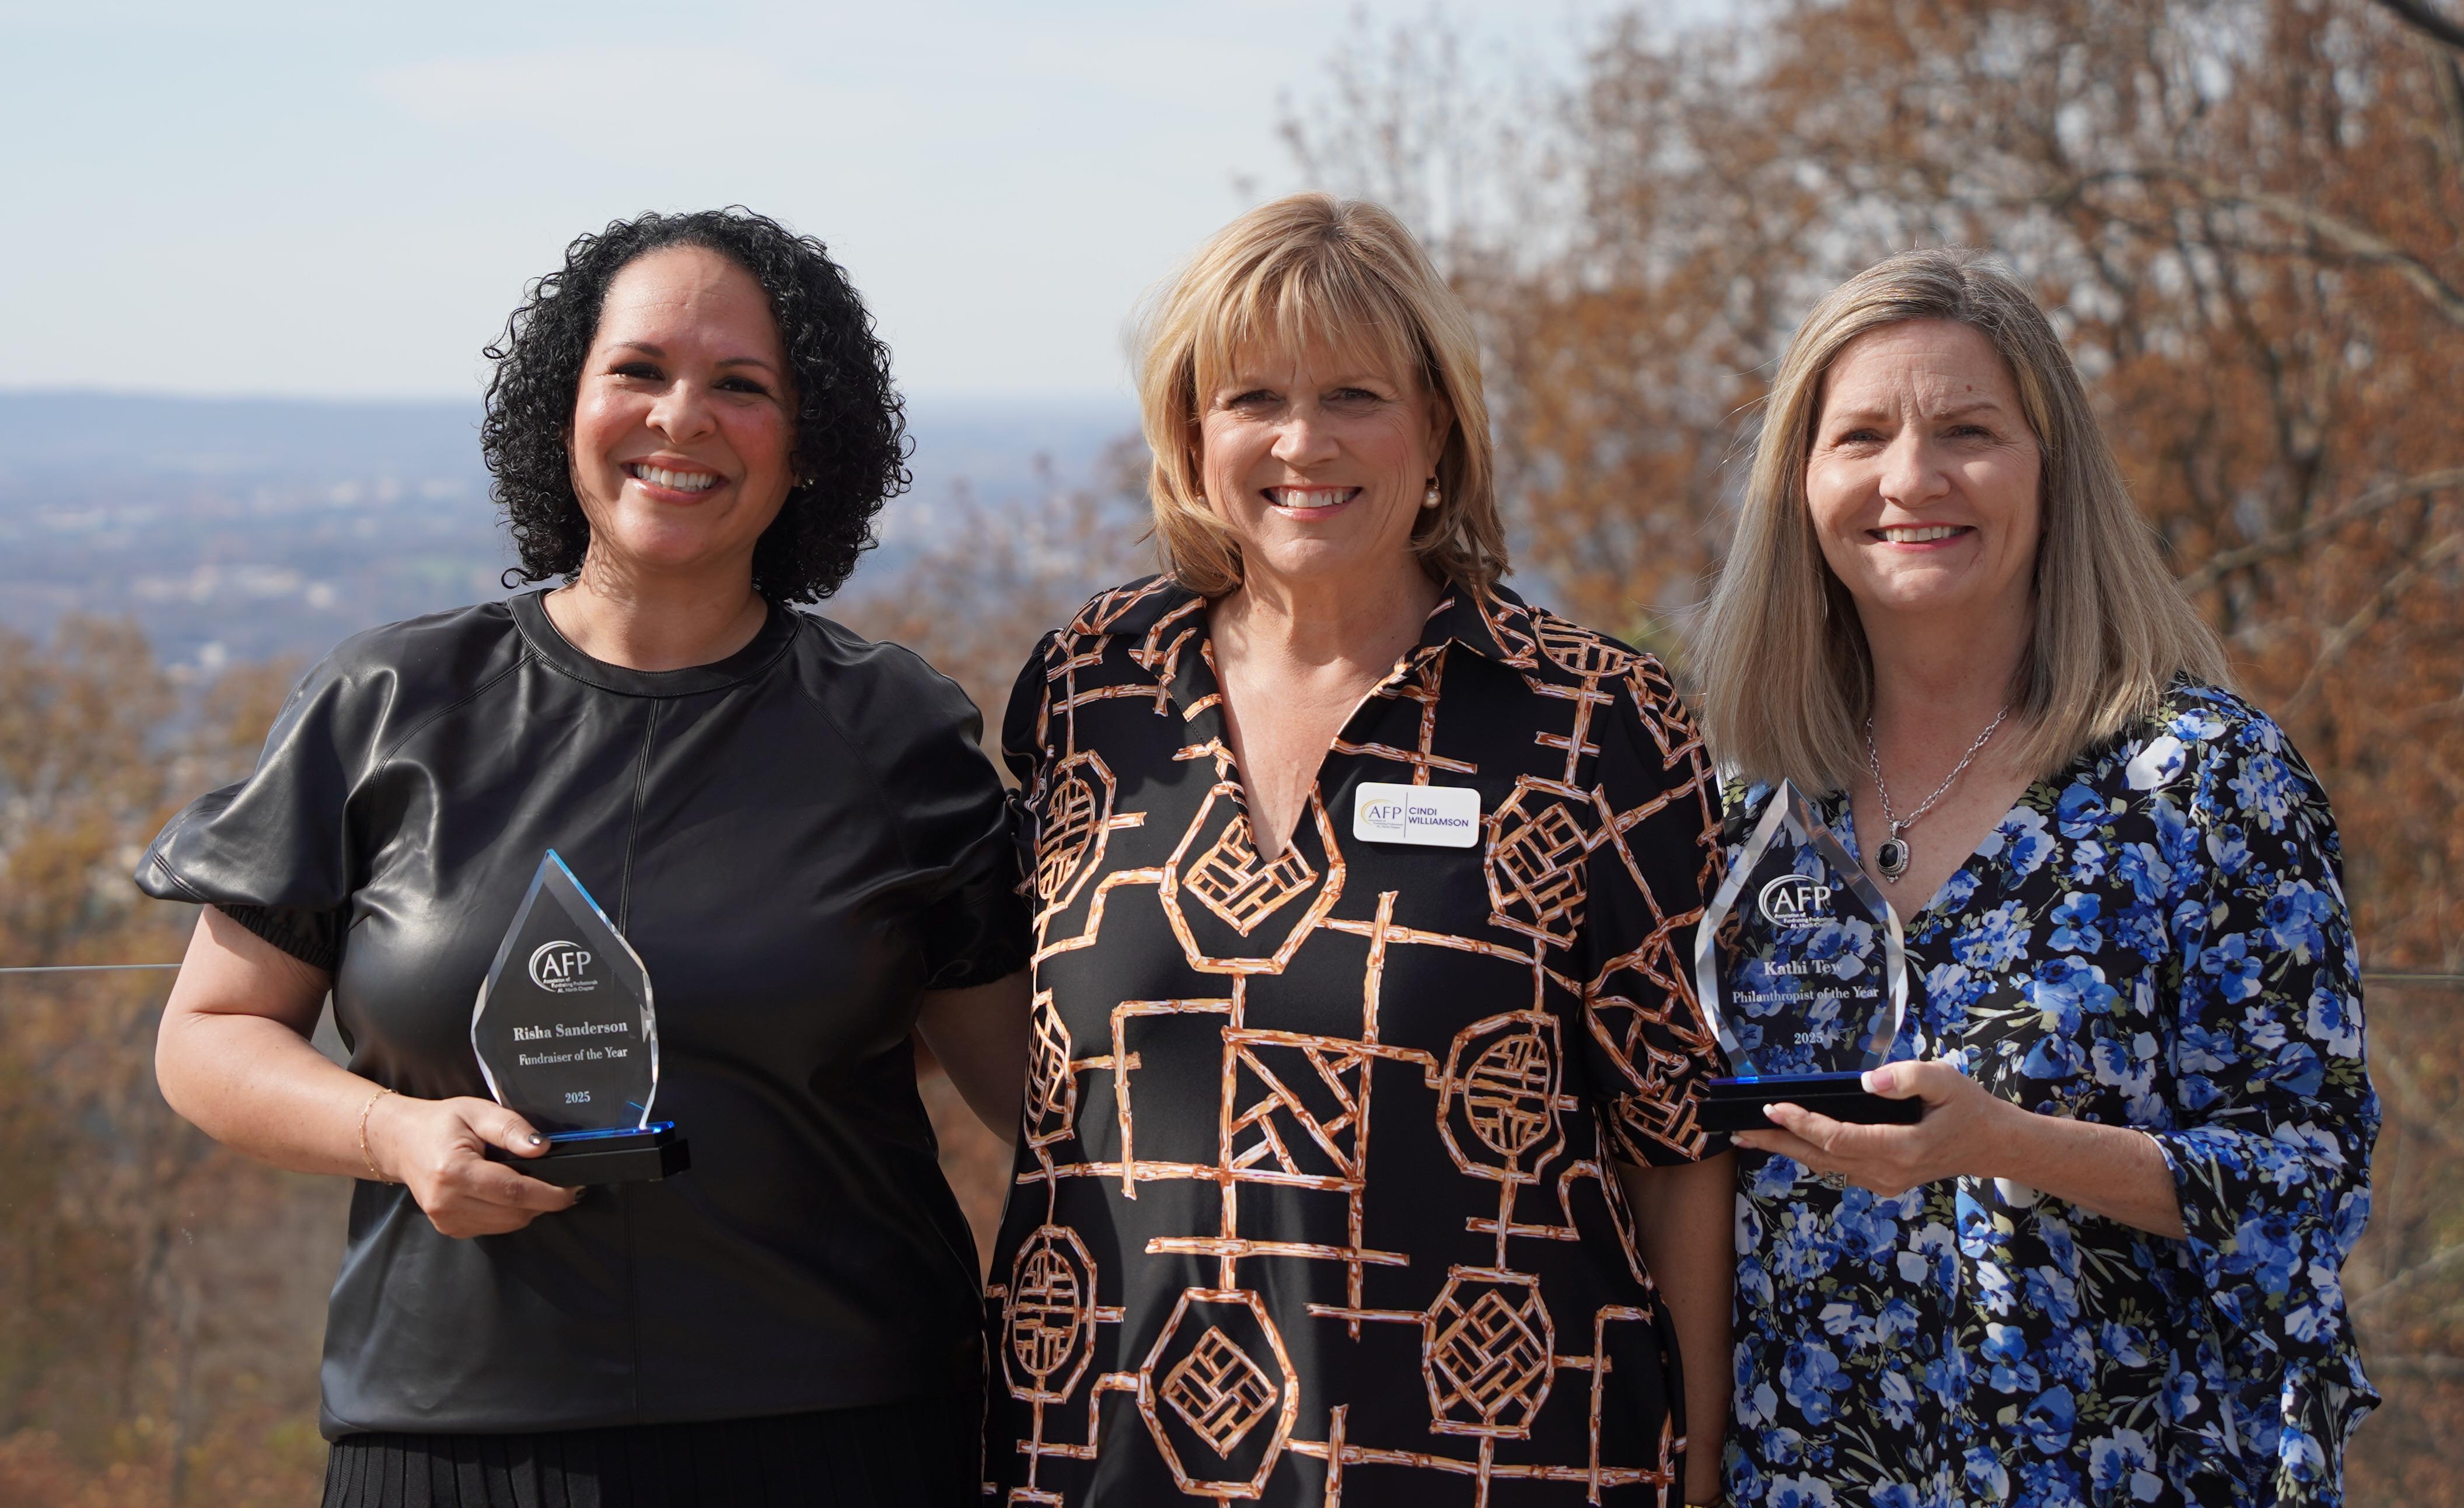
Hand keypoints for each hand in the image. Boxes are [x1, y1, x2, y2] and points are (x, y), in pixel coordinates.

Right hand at [366, 1093, 579, 1237]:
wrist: (400, 1142)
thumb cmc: (440, 1124)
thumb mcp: (478, 1111)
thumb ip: (511, 1128)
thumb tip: (543, 1147)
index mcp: (453, 1172)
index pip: (514, 1192)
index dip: (550, 1193)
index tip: (574, 1188)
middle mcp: (446, 1202)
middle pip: (514, 1212)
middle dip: (543, 1199)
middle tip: (557, 1179)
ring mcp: (445, 1220)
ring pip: (508, 1224)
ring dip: (527, 1207)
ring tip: (528, 1181)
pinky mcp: (449, 1228)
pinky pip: (493, 1227)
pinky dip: (508, 1213)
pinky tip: (504, 1192)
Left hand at [1730, 1060, 2011, 1197]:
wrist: (1994, 1146)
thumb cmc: (1968, 1107)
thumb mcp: (1946, 1080)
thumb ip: (1909, 1077)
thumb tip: (1869, 1081)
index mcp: (1902, 1148)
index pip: (1838, 1137)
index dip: (1803, 1122)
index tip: (1772, 1104)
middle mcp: (1888, 1172)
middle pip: (1820, 1157)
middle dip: (1777, 1141)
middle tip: (1736, 1128)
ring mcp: (1884, 1181)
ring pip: (1825, 1166)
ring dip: (1787, 1149)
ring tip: (1749, 1135)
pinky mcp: (1882, 1181)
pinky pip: (1837, 1168)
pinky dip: (1809, 1154)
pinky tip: (1786, 1140)